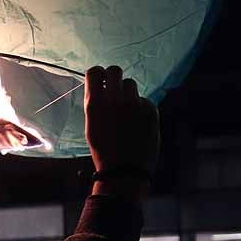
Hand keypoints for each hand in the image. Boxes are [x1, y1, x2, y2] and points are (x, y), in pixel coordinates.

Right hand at [84, 65, 159, 199]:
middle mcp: (115, 100)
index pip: (95, 72)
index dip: (97, 75)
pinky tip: (137, 122)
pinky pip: (144, 99)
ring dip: (127, 92)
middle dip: (113, 77)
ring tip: (126, 110)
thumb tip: (101, 86)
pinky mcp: (150, 110)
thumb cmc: (103, 149)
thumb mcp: (90, 125)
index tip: (100, 82)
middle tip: (114, 90)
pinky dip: (140, 107)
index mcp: (95, 104)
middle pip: (115, 70)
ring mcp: (134, 104)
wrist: (124, 170)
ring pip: (131, 84)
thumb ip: (95, 103)